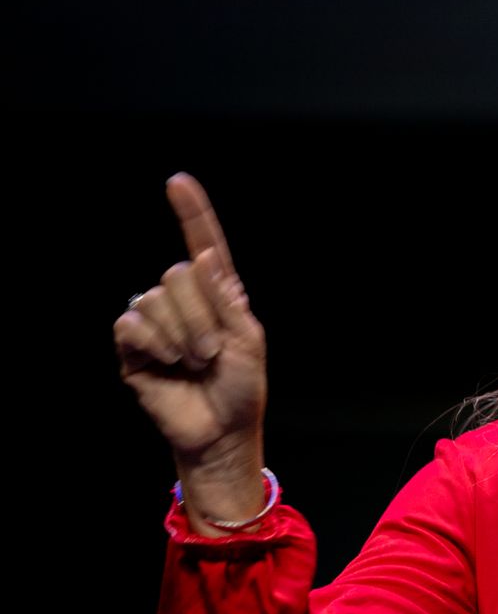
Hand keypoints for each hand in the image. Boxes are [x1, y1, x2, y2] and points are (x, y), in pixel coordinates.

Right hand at [114, 173, 268, 525]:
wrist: (220, 430)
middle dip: (201, 318)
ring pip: (157, 299)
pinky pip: (132, 323)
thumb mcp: (248, 342)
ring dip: (182, 337)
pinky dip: (154, 344)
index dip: (191, 213)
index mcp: (218, 295)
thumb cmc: (241, 389)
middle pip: (178, 275)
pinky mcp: (133, 344)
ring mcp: (156, 320)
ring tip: (194, 364)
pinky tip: (167, 364)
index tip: (178, 182)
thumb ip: (226, 301)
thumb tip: (201, 258)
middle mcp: (184, 300)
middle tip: (213, 353)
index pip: (203, 245)